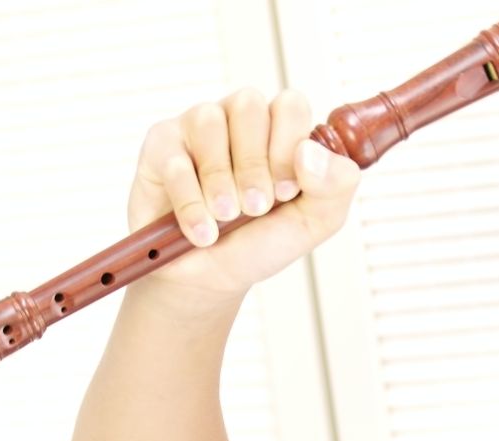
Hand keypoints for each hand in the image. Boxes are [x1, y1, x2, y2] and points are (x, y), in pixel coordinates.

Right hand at [126, 88, 359, 298]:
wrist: (211, 277)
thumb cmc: (260, 241)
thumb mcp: (315, 221)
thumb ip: (336, 186)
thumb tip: (310, 153)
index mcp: (278, 129)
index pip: (290, 104)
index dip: (289, 146)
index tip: (287, 192)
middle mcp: (238, 119)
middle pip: (248, 104)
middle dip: (256, 165)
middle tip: (256, 207)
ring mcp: (197, 128)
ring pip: (209, 123)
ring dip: (222, 181)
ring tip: (226, 218)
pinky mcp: (161, 147)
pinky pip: (174, 159)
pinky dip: (191, 203)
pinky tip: (202, 232)